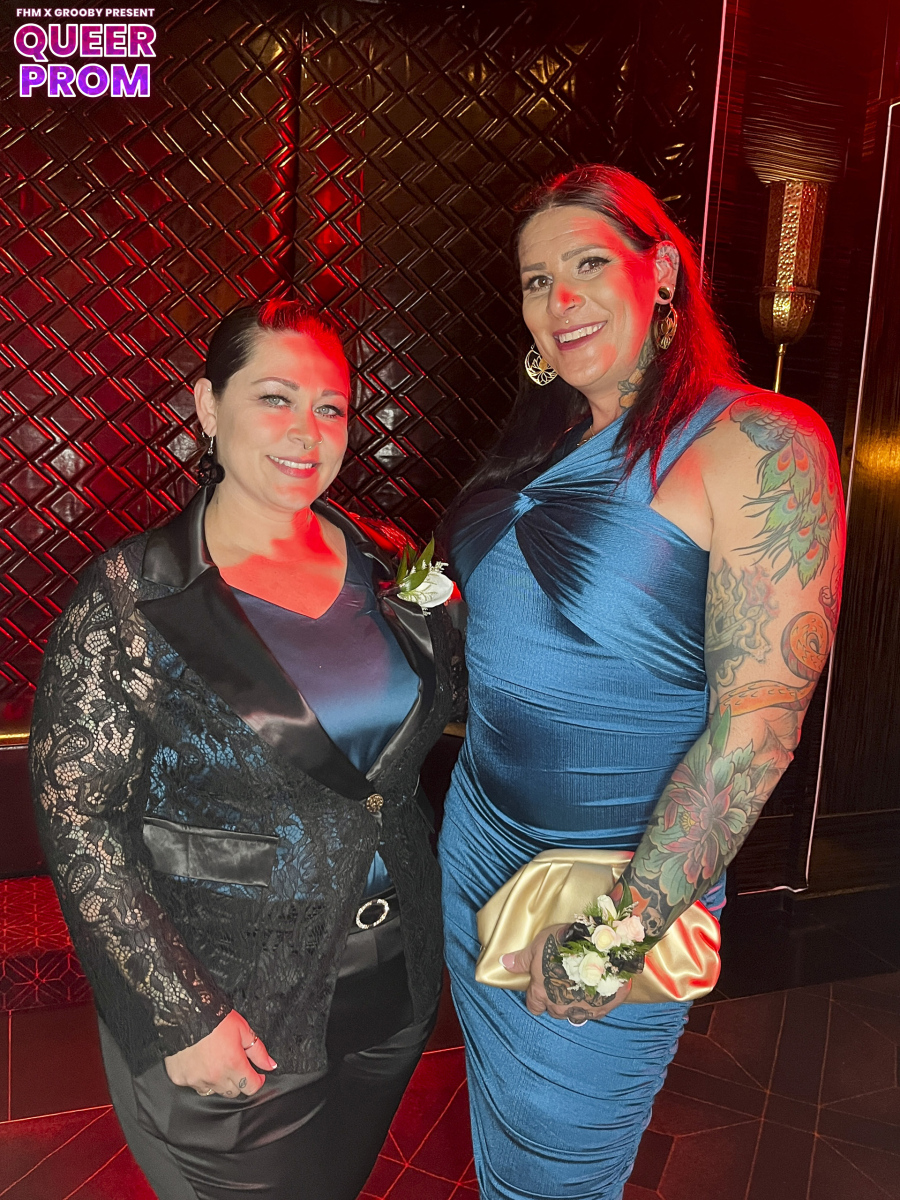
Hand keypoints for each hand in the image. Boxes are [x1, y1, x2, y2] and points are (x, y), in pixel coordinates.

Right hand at [164, 1010, 276, 1096]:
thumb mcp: (243, 1029)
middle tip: (235, 1064)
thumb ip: (258, 1051)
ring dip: (220, 1081)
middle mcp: (215, 1076)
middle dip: (239, 1081)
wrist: (185, 1012)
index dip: (257, 1080)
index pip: (251, 1087)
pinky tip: (201, 1064)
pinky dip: (201, 1079)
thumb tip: (270, 1066)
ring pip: (215, 1091)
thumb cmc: (214, 1018)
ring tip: (217, 1062)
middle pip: (234, 1092)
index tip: (257, 1074)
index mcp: (233, 1063)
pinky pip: (196, 1087)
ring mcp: (196, 1080)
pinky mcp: (181, 1079)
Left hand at [501, 926, 631, 1022]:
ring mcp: (581, 1010)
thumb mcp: (537, 947)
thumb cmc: (565, 946)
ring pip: (573, 1013)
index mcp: (542, 994)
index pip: (533, 1005)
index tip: (542, 986)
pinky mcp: (600, 1009)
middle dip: (556, 1000)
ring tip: (580, 986)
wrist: (600, 951)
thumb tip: (504, 962)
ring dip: (574, 1003)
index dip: (536, 996)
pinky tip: (596, 990)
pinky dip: (593, 1003)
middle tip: (563, 982)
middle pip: (553, 1010)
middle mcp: (559, 1007)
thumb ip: (521, 960)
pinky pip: (593, 1012)